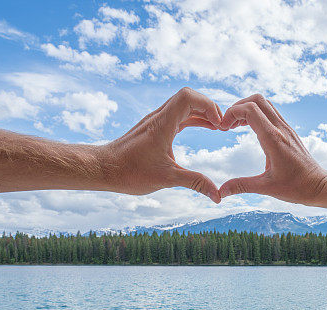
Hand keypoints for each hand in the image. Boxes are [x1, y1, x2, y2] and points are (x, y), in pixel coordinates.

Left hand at [98, 87, 222, 202]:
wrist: (103, 168)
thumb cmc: (130, 172)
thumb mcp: (167, 178)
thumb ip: (195, 183)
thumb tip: (217, 196)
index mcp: (163, 124)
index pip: (189, 97)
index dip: (208, 106)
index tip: (218, 125)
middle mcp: (159, 117)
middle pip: (189, 97)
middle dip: (209, 108)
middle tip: (222, 126)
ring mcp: (156, 121)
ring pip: (183, 105)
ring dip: (202, 113)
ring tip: (218, 127)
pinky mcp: (154, 128)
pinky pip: (178, 115)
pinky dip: (193, 119)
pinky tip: (205, 128)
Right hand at [218, 94, 326, 203]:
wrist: (319, 186)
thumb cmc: (296, 187)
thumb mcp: (266, 188)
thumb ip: (242, 186)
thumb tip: (221, 192)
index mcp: (273, 139)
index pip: (250, 110)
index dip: (231, 113)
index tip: (222, 128)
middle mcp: (281, 129)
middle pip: (257, 99)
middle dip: (238, 107)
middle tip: (228, 124)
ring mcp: (286, 128)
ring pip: (265, 104)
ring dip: (247, 108)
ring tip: (236, 126)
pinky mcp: (289, 132)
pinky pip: (271, 113)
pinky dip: (257, 114)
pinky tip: (249, 129)